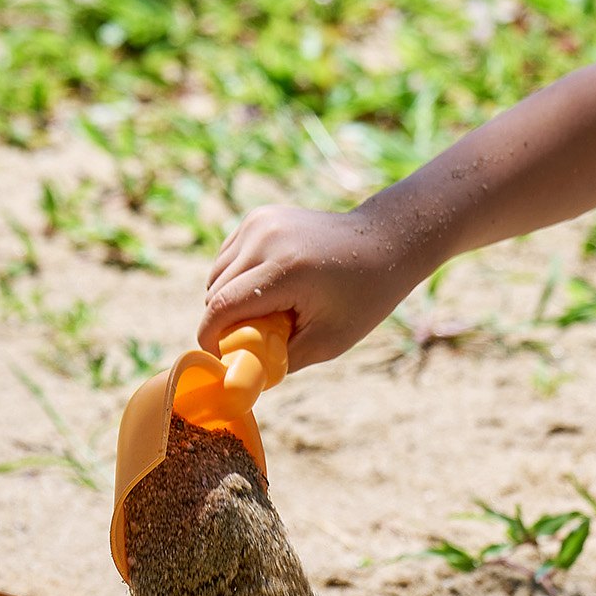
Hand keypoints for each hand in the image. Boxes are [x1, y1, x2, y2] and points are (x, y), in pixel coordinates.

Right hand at [198, 203, 418, 371]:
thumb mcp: (326, 342)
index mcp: (285, 268)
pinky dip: (235, 279)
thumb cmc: (362, 298)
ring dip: (227, 301)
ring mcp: (260, 221)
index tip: (220, 359)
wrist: (384, 242)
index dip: (211, 339)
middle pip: (215, 292)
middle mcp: (266, 237)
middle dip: (224, 323)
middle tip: (255, 340)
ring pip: (216, 275)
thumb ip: (280, 362)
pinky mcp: (259, 216)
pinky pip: (227, 258)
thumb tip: (242, 379)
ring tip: (265, 313)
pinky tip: (264, 288)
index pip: (221, 307)